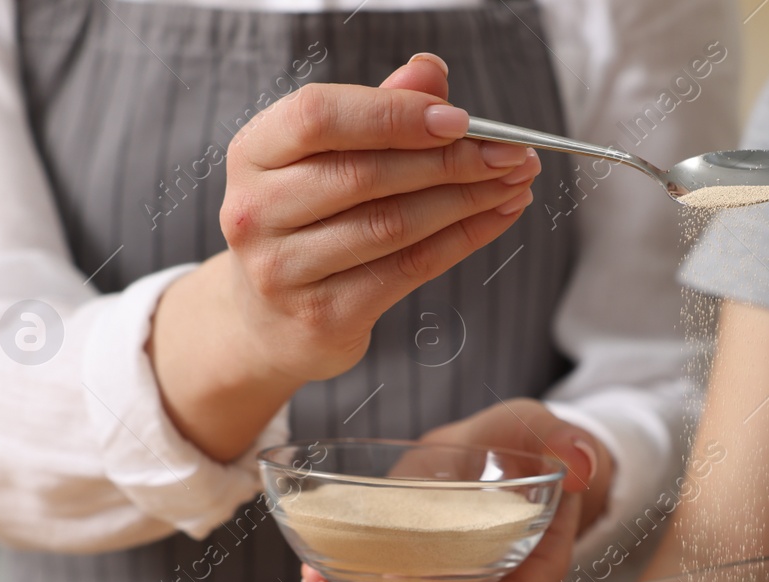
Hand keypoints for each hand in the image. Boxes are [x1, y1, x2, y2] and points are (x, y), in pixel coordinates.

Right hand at [150, 53, 542, 461]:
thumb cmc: (308, 221)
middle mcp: (257, 211)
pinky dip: (464, 239)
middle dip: (451, 160)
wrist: (270, 321)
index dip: (393, 114)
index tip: (459, 118)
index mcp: (253, 154)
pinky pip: (409, 269)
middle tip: (511, 153)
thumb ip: (376, 112)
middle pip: (365, 175)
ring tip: (515, 182)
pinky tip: (498, 217)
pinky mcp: (325, 315)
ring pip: (394, 225)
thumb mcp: (326, 160)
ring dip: (468, 200)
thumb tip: (431, 73)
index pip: (318, 117)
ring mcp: (285, 270)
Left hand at [301, 397, 614, 581]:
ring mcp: (451, 563)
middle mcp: (492, 567)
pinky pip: (389, 569)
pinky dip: (353, 575)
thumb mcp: (549, 433)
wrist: (495, 439)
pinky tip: (317, 575)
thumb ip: (567, 444)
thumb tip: (581, 463)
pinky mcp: (415, 549)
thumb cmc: (528, 440)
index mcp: (536, 550)